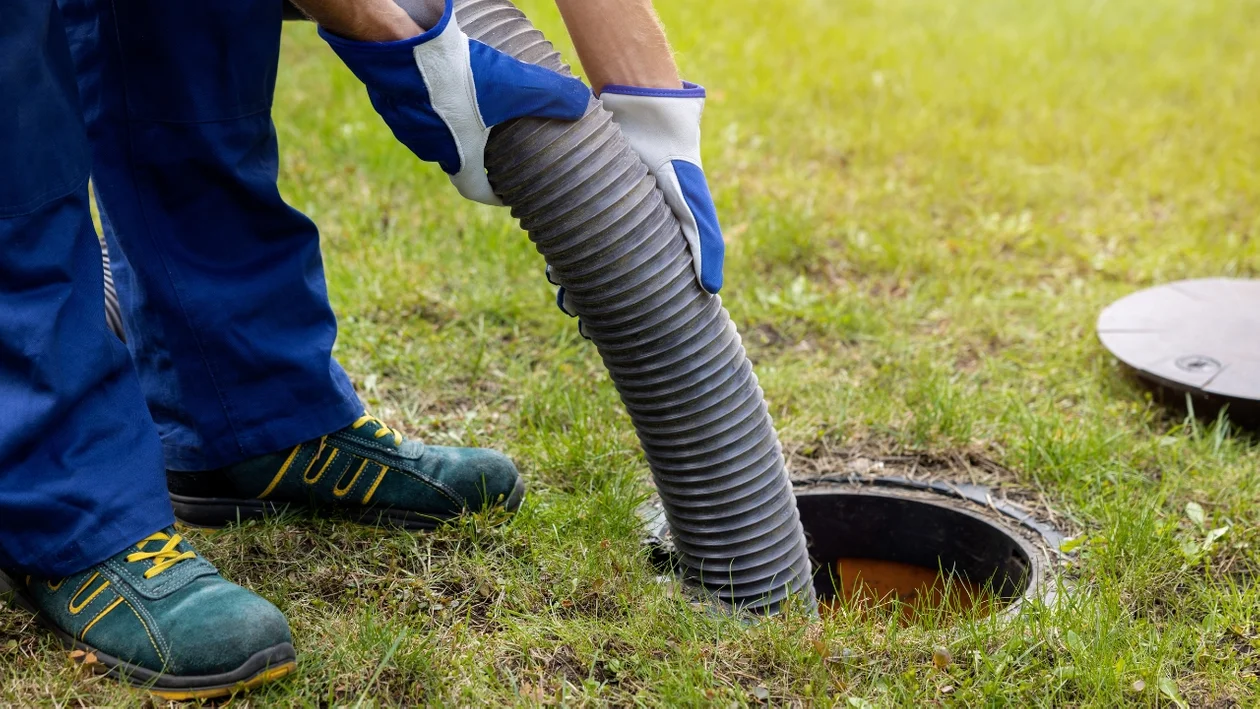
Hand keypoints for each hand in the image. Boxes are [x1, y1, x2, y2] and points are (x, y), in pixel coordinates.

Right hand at [320, 0, 590, 204]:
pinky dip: (431, 102)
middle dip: (477, 152)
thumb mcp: (516, 84)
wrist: (398, 49)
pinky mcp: (390, 100)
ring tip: (471, 106)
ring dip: (452, 125)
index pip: (477, 189)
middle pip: (457, 158)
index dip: (495, 192)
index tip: (506, 191)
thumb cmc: (458, 76)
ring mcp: (406, 124)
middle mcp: (429, 147)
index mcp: (459, 155)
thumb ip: (551, 95)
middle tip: (495, 139)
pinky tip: (443, 82)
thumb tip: (584, 102)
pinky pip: (414, 108)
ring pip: (434, 132)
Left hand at [551, 81, 724, 327]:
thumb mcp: (694, 203)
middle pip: (598, 275)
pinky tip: (546, 251)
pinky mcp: (575, 190)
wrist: (645, 106)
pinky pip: (560, 222)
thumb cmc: (677, 158)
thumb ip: (706, 243)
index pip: (631, 287)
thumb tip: (712, 290)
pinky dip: (554, 240)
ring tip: (558, 283)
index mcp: (653, 241)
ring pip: (576, 252)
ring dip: (565, 272)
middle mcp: (623, 229)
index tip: (596, 330)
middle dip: (583, 296)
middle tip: (572, 310)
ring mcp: (598, 210)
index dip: (616, 311)